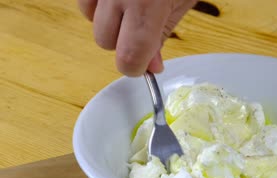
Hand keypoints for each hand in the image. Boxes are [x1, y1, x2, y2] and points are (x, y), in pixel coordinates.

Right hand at [78, 0, 197, 75]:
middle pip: (105, 41)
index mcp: (147, 3)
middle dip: (123, 42)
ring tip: (130, 3)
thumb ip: (163, 36)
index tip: (143, 66)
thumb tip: (152, 66)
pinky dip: (98, 2)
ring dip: (108, 20)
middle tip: (142, 26)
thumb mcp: (182, 2)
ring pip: (90, 19)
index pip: (129, 55)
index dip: (136, 67)